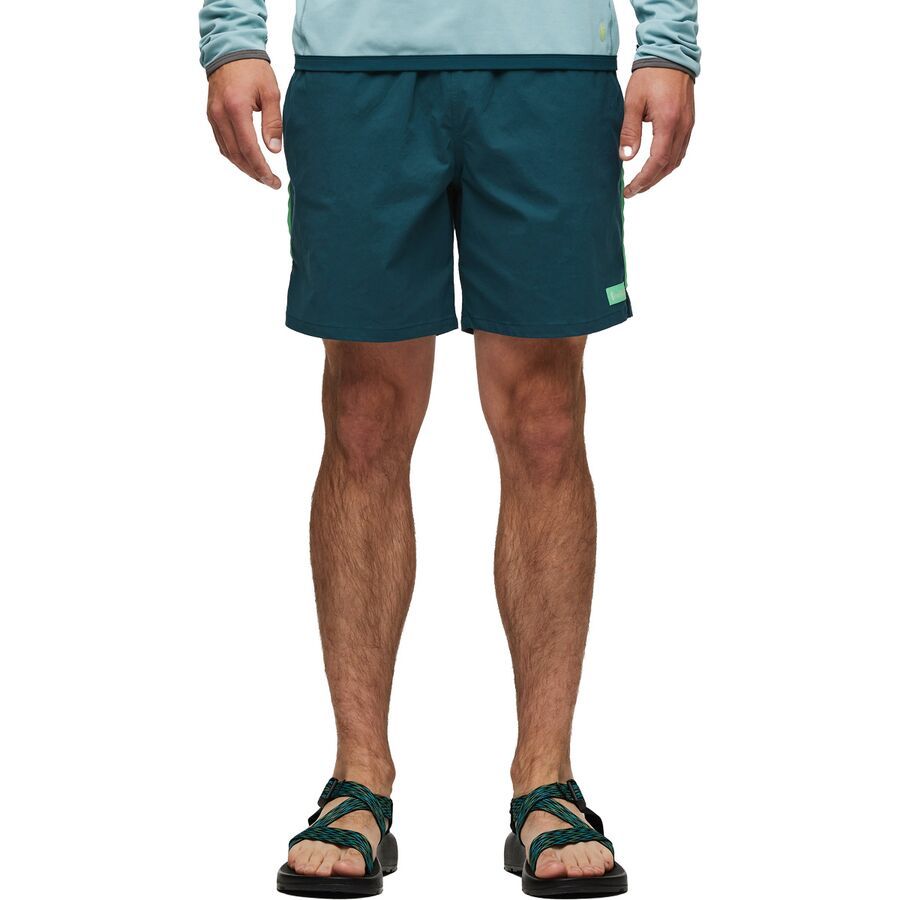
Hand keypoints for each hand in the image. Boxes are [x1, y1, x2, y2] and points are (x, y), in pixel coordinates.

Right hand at [207, 59, 282, 188]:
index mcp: (236, 108)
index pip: (249, 149)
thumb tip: (274, 150)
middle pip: (236, 155)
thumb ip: (273, 123)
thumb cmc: (254, 69)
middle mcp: (220, 115)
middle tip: (270, 183)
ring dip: (244, 167)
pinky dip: (235, 156)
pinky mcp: (211, 116)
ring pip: (227, 152)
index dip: (261, 169)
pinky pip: (222, 143)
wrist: (230, 50)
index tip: (273, 181)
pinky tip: (248, 161)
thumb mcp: (271, 93)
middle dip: (254, 173)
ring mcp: (213, 116)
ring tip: (261, 176)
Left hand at [619, 68, 694, 197]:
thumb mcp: (633, 102)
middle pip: (668, 165)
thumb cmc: (650, 75)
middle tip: (633, 191)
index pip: (657, 161)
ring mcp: (688, 125)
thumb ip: (630, 131)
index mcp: (668, 122)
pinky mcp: (689, 122)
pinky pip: (681, 150)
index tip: (630, 190)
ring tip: (643, 182)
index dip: (644, 179)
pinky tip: (656, 166)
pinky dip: (668, 163)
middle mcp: (682, 127)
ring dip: (660, 174)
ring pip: (676, 160)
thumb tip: (625, 157)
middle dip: (650, 181)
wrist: (672, 54)